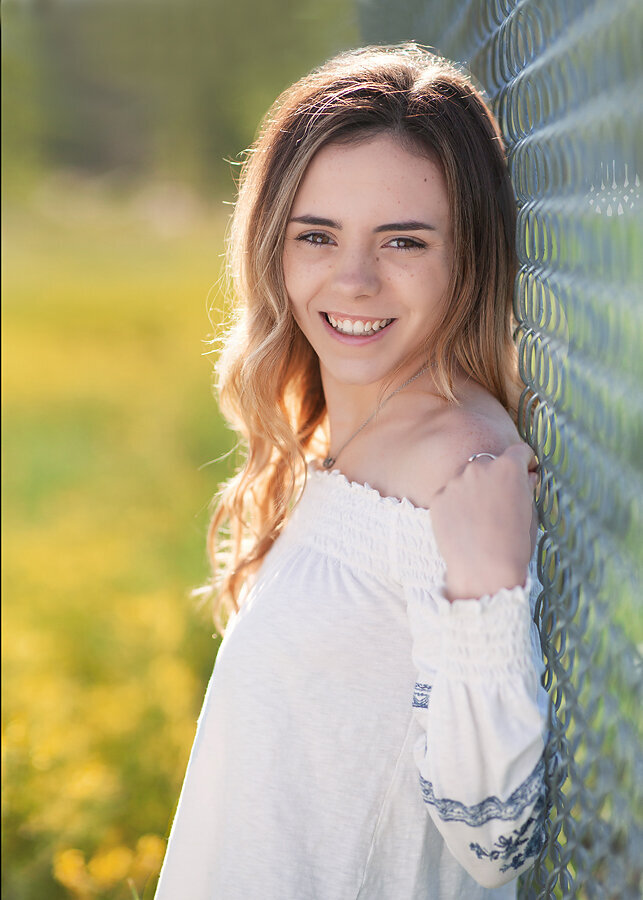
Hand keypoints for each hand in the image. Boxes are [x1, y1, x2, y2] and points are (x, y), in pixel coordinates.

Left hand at [430, 443, 538, 601]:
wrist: (483, 571)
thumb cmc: (514, 545)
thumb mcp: (530, 514)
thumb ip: (527, 488)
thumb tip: (528, 477)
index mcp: (509, 468)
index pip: (519, 451)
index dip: (525, 461)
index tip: (526, 470)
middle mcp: (480, 467)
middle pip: (488, 462)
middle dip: (495, 474)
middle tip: (499, 499)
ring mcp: (455, 481)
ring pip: (465, 477)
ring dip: (473, 488)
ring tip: (479, 517)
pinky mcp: (438, 498)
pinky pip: (449, 495)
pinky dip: (456, 504)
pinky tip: (464, 525)